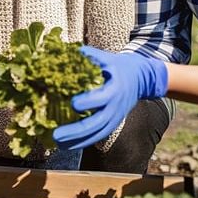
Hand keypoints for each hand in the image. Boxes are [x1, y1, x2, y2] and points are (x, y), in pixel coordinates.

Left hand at [53, 46, 168, 150]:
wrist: (141, 78)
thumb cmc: (118, 66)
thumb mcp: (106, 58)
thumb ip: (89, 55)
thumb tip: (68, 50)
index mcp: (114, 90)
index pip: (101, 99)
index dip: (88, 102)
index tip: (72, 103)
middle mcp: (115, 107)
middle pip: (96, 123)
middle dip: (76, 131)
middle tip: (56, 135)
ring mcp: (114, 118)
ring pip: (96, 134)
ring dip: (76, 141)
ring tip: (57, 144)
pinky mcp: (112, 124)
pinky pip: (97, 137)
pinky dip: (82, 143)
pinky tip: (66, 146)